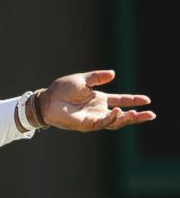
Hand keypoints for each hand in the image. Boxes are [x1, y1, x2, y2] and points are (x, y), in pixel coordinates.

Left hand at [38, 70, 154, 131]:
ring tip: (136, 114)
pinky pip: (102, 123)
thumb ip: (97, 77)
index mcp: (98, 99)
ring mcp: (93, 118)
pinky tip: (117, 113)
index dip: (133, 100)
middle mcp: (98, 110)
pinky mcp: (86, 124)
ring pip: (114, 122)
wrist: (46, 100)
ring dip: (126, 119)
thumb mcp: (82, 80)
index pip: (120, 100)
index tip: (147, 100)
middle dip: (136, 116)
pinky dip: (110, 119)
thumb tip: (113, 73)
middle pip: (121, 115)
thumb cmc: (61, 90)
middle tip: (151, 115)